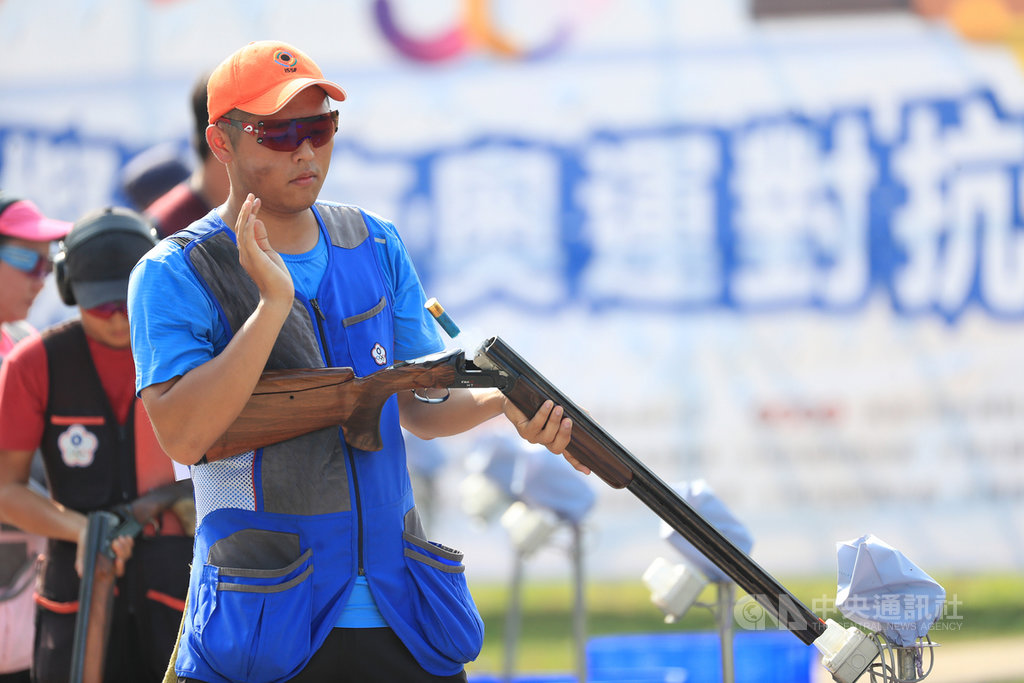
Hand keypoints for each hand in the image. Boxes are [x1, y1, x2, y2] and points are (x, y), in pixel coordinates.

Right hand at [75, 528, 134, 578]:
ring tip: (118, 538)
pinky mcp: (123, 543)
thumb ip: (81, 563)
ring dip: (125, 545)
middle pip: (124, 559)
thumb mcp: (82, 554)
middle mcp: (115, 559)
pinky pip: (130, 544)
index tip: (118, 560)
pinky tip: (126, 537)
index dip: (120, 567)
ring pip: (128, 551)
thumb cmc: (85, 545)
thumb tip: (81, 574)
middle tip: (114, 542)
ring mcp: (121, 551)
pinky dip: (129, 541)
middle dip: (122, 551)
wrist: (88, 532)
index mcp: (108, 565)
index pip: (118, 571)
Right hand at [236, 193, 293, 308]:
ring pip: (242, 229)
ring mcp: (246, 255)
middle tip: (252, 195)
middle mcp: (244, 253)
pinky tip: (253, 213)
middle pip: (241, 227)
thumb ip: (262, 238)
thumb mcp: (270, 253)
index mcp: (247, 252)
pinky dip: (249, 224)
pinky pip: (247, 237)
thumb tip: (257, 221)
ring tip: (251, 199)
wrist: (279, 297)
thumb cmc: (276, 278)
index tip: (256, 202)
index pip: (244, 230)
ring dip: (246, 213)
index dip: (248, 215)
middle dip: (246, 210)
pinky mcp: (253, 257)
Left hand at [503, 399, 588, 474]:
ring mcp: (534, 438)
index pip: (568, 454)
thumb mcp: (564, 407)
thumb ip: (577, 415)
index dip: (577, 463)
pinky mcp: (524, 431)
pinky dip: (542, 415)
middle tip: (569, 421)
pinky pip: (535, 426)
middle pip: (557, 448)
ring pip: (546, 437)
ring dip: (554, 422)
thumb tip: (593, 422)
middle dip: (564, 435)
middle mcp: (545, 441)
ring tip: (558, 408)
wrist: (516, 396)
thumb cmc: (543, 402)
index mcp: (556, 438)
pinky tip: (547, 404)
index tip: (588, 471)